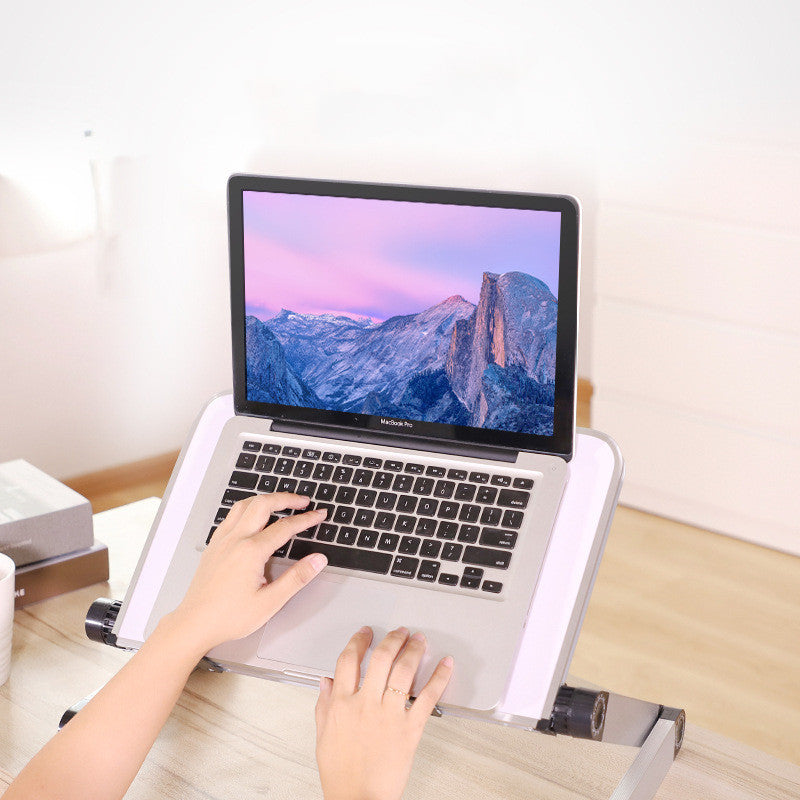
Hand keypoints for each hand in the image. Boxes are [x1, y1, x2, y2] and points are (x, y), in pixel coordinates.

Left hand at [165, 493, 327, 655]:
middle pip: (263, 505)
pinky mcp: (213, 546)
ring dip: (265, 499)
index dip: (306, 519)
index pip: (285, 527)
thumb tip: (317, 561)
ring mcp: (222, 541)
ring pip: (244, 505)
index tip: (319, 515)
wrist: (194, 624)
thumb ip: (297, 578)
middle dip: (286, 498)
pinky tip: (251, 516)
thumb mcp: (270, 602)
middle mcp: (235, 540)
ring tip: (280, 502)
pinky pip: (231, 516)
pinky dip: (247, 508)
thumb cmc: (228, 617)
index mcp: (251, 552)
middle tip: (303, 501)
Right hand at [315, 626, 453, 799]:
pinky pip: (427, 697)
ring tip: (419, 640)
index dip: (359, 640)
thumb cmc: (341, 774)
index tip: (366, 633)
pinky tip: (445, 664)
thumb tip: (326, 682)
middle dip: (392, 639)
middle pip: (381, 658)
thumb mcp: (323, 737)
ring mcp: (389, 715)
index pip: (349, 660)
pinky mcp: (410, 729)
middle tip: (400, 632)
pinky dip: (439, 677)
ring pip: (403, 670)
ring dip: (414, 650)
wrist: (358, 799)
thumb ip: (324, 705)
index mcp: (342, 704)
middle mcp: (366, 704)